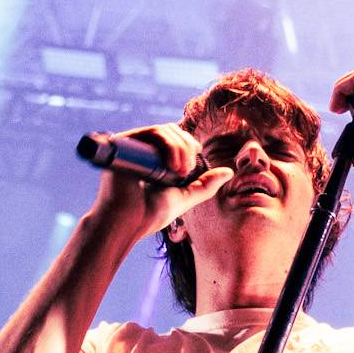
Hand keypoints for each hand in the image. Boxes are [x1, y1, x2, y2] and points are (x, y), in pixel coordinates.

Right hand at [88, 122, 231, 243]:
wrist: (126, 222)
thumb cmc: (149, 215)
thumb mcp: (185, 198)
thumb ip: (205, 185)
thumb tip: (228, 172)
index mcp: (155, 159)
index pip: (177, 139)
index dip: (189, 146)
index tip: (191, 168)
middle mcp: (143, 149)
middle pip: (173, 131)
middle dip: (187, 148)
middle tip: (186, 173)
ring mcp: (133, 145)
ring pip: (165, 130)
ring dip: (179, 149)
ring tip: (179, 172)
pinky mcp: (124, 143)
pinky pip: (152, 132)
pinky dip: (168, 145)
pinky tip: (171, 166)